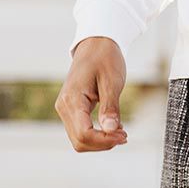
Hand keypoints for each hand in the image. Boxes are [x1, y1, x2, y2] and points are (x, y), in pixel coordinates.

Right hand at [56, 37, 129, 151]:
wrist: (95, 44)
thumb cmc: (105, 58)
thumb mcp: (112, 82)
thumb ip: (110, 108)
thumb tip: (111, 130)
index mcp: (72, 99)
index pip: (84, 134)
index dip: (105, 141)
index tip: (124, 135)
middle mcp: (63, 107)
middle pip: (80, 142)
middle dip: (103, 143)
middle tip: (125, 135)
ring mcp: (65, 109)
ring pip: (79, 140)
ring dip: (100, 141)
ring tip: (121, 131)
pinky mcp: (71, 110)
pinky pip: (81, 131)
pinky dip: (97, 134)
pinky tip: (113, 127)